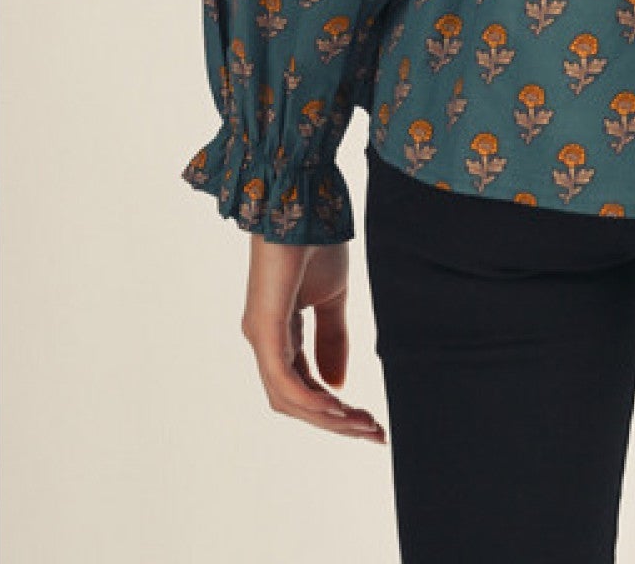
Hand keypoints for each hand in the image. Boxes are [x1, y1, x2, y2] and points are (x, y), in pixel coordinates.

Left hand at [240, 233, 387, 442]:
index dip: (334, 409)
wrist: (301, 201)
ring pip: (289, 399)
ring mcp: (261, 336)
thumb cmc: (313, 241)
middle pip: (296, 402)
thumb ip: (332, 338)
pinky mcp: (264, 328)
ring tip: (363, 424)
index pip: (303, 386)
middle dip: (335, 422)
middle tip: (373, 432)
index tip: (369, 421)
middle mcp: (264, 341)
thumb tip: (337, 384)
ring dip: (328, 417)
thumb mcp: (331, 297)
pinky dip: (310, 399)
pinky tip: (336, 408)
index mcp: (278, 334)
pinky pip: (284, 380)